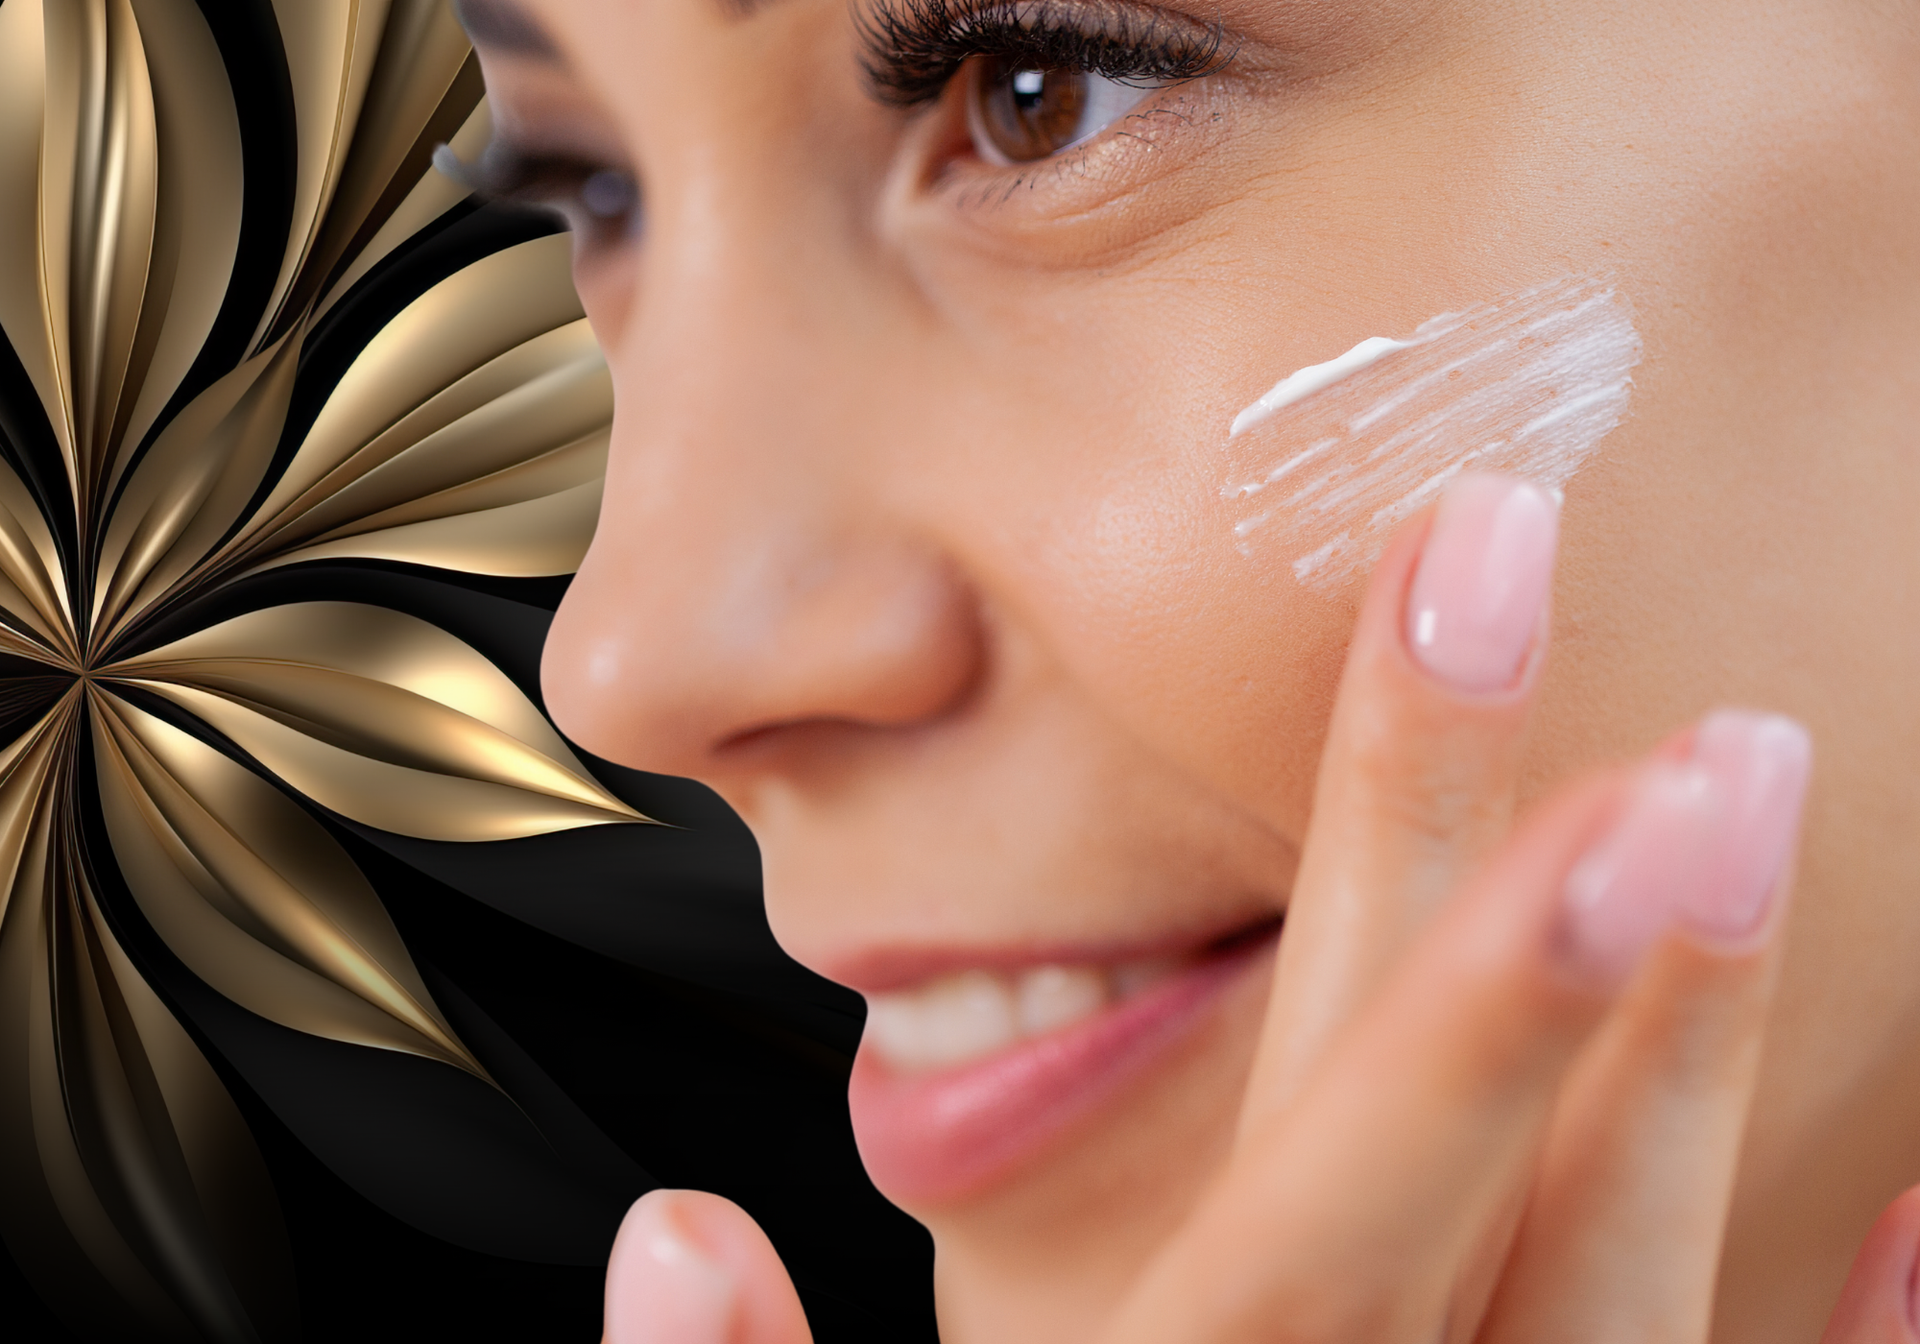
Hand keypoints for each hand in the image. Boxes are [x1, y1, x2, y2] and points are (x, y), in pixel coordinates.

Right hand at [597, 474, 1887, 1342]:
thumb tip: (671, 1237)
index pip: (1313, 1192)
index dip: (1416, 955)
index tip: (1470, 680)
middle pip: (1473, 1188)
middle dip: (1544, 914)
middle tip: (1647, 672)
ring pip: (1639, 1293)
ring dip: (1708, 1049)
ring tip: (1757, 783)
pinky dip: (1857, 1339)